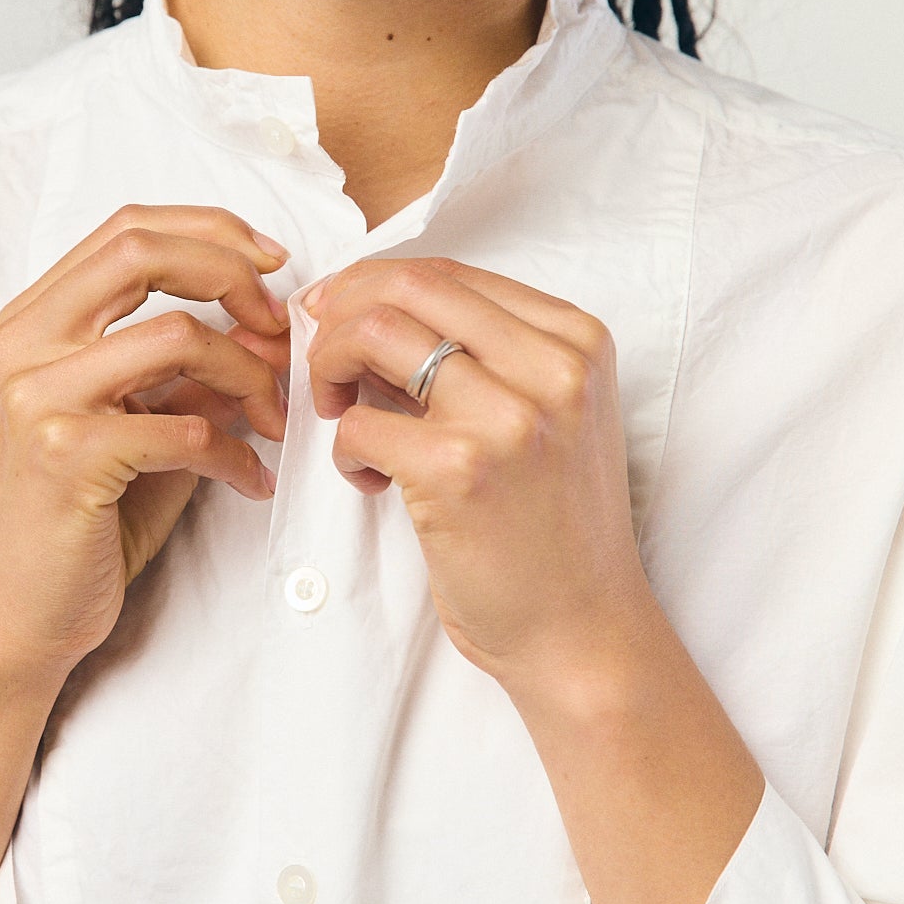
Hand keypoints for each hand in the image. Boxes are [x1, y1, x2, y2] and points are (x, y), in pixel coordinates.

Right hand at [0, 204, 289, 695]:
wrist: (17, 620)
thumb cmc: (76, 523)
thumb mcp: (132, 424)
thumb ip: (183, 370)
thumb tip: (262, 323)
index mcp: (26, 324)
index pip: (124, 230)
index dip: (210, 231)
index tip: (272, 263)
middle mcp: (18, 345)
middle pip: (141, 251)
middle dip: (232, 274)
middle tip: (280, 322)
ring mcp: (34, 396)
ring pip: (176, 335)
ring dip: (249, 374)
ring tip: (274, 418)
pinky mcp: (66, 454)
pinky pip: (185, 428)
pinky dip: (235, 453)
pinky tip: (249, 480)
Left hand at [303, 256, 655, 701]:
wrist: (582, 631)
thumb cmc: (552, 528)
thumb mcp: (548, 415)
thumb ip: (480, 357)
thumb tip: (365, 309)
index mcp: (575, 340)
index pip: (447, 272)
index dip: (371, 286)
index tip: (336, 317)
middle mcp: (552, 366)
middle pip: (406, 286)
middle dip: (339, 314)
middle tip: (321, 362)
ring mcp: (510, 416)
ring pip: (372, 335)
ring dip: (329, 371)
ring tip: (342, 417)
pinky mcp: (460, 470)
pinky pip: (358, 424)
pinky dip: (345, 451)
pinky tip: (375, 482)